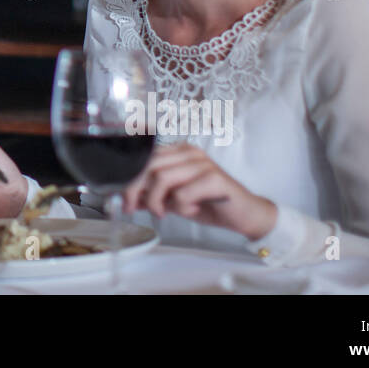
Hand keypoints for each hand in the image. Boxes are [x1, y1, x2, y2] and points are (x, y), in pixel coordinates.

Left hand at [120, 143, 276, 240]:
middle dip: (135, 190)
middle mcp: (189, 153)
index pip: (144, 160)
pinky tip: (191, 210)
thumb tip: (128, 199)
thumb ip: (152, 196)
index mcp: (178, 152)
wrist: (245, 215)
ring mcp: (202, 163)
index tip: (123, 201)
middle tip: (132, 209)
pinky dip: (180, 207)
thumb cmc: (211, 204)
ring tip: (164, 212)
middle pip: (149, 166)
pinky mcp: (214, 178)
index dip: (129, 180)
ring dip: (156, 200)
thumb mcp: (174, 200)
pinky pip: (182, 194)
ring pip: (162, 178)